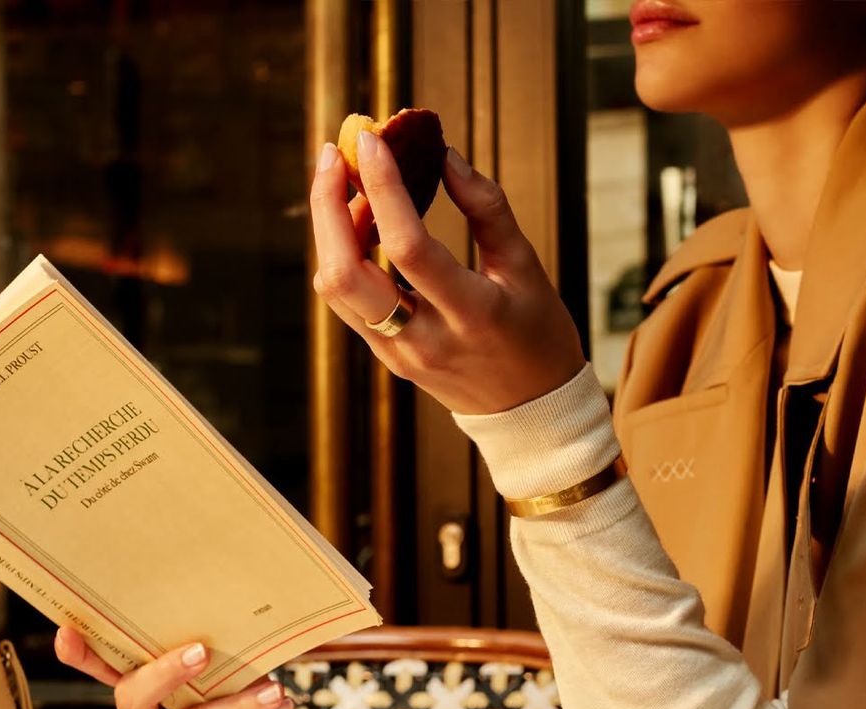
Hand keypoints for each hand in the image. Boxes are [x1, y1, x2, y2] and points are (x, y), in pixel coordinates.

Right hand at [54, 627, 328, 708]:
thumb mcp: (246, 679)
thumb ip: (226, 662)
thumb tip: (228, 634)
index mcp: (148, 691)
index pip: (111, 669)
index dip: (86, 656)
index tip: (67, 635)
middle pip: (133, 699)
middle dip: (164, 673)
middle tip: (201, 652)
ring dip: (233, 707)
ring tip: (273, 691)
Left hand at [310, 135, 584, 414]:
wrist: (531, 414)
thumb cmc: (538, 336)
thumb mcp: (527, 268)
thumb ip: (487, 208)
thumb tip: (444, 156)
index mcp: (471, 314)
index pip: (407, 246)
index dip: (382, 187)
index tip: (372, 138)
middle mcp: (425, 340)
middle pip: (344, 274)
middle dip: (326, 206)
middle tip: (332, 155)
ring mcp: (400, 355)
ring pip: (335, 289)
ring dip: (329, 229)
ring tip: (347, 184)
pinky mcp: (388, 360)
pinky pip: (349, 303)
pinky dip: (344, 256)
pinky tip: (359, 224)